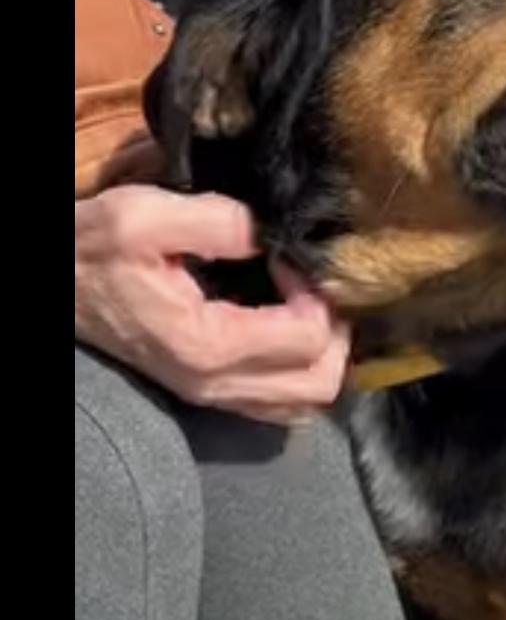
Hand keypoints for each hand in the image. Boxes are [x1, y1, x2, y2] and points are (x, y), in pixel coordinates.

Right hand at [75, 186, 349, 423]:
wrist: (56, 286)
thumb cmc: (93, 249)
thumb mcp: (143, 215)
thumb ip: (216, 219)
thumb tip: (272, 231)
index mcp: (208, 345)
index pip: (309, 338)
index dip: (316, 290)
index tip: (289, 254)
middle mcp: (215, 384)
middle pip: (321, 383)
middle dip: (336, 329)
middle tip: (312, 283)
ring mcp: (211, 394)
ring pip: (305, 402)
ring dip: (322, 354)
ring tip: (304, 303)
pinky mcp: (206, 391)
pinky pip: (277, 404)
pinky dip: (298, 370)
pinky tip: (284, 326)